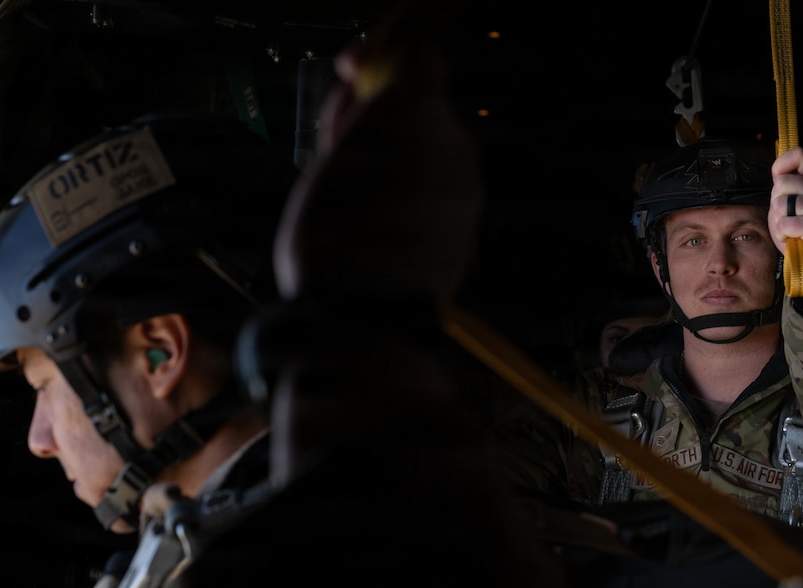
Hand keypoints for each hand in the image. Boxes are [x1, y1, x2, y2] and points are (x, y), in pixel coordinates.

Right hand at [274, 32, 482, 303]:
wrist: (364, 314)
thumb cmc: (334, 231)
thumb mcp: (334, 152)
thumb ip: (362, 113)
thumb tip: (372, 90)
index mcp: (419, 113)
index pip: (416, 59)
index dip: (379, 61)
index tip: (348, 73)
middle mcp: (455, 146)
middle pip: (421, 113)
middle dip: (381, 122)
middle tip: (336, 143)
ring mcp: (467, 192)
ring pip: (430, 158)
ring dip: (395, 164)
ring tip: (353, 198)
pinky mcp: (468, 232)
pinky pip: (438, 199)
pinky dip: (411, 202)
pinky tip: (378, 228)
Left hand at [768, 146, 802, 291]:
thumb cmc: (799, 234)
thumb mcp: (791, 203)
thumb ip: (787, 185)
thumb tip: (777, 170)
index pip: (799, 154)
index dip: (780, 166)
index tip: (777, 182)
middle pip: (782, 182)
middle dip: (775, 203)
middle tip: (788, 219)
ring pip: (780, 203)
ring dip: (777, 221)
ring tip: (791, 231)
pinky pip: (784, 223)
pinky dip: (782, 235)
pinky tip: (794, 240)